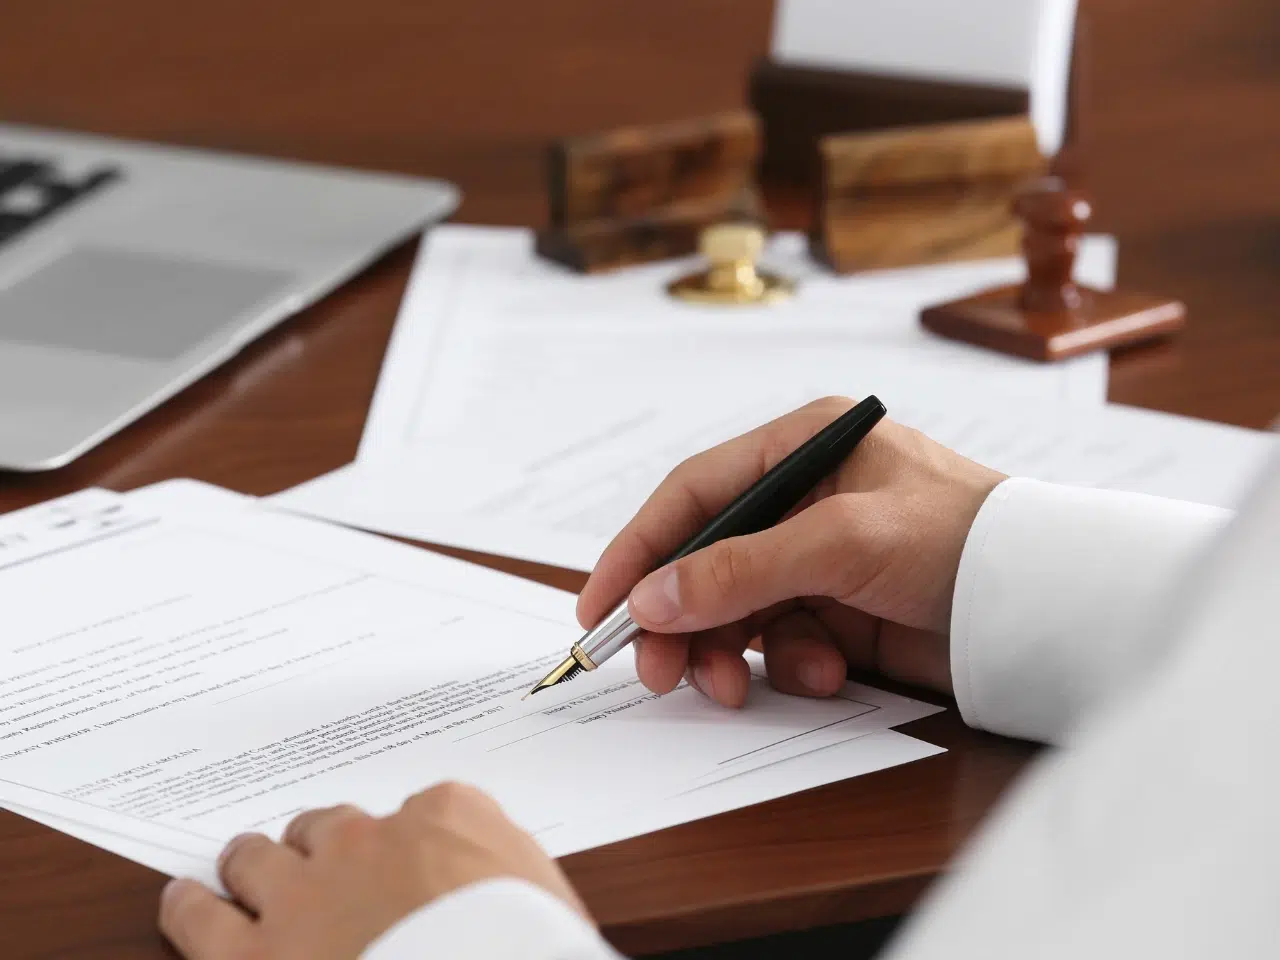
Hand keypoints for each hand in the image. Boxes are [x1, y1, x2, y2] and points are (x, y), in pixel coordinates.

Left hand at [159, 782, 587, 959]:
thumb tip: (492, 888)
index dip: (405, 845)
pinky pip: (200, 916)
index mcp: (445, 818)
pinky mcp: (253, 953)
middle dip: (320, 847)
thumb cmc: (525, 946)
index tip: (405, 867)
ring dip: (251, 863)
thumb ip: (502, 872)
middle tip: (314, 865)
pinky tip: (185, 902)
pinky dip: (189, 907)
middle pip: (327, 827)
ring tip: (239, 865)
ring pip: (257, 857)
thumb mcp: (544, 896)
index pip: (420, 810)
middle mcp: (367, 841)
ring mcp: (304, 893)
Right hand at [577, 397, 1004, 707]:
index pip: (694, 493)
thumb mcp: (842, 542)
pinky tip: (824, 672)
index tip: (599, 605)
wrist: (1048, 607)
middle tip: (656, 672)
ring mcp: (820, 559)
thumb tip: (650, 599)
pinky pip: (780, 643)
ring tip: (734, 686)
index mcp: (802, 449)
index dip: (639, 548)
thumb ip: (740, 569)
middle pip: (704, 560)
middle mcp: (804, 499)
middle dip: (678, 619)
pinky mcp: (840, 612)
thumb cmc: (962, 540)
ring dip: (728, 651)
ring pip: (735, 610)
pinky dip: (788, 665)